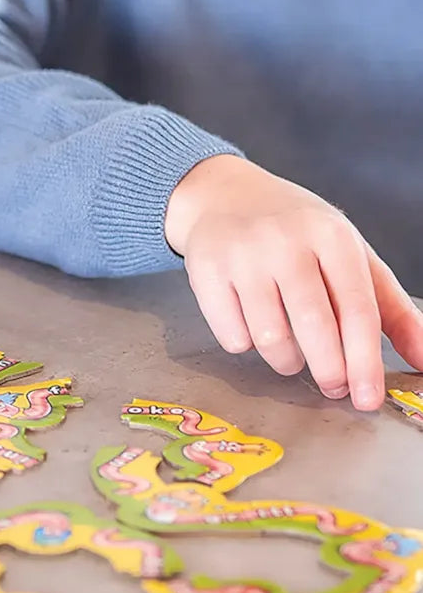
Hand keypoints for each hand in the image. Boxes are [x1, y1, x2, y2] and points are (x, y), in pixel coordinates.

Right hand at [164, 155, 422, 410]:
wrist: (224, 195)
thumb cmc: (297, 232)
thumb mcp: (349, 253)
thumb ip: (390, 307)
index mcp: (331, 235)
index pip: (357, 310)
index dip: (365, 362)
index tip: (368, 397)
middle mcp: (284, 242)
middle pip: (314, 327)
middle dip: (329, 371)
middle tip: (333, 387)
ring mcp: (240, 256)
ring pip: (270, 338)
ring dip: (286, 361)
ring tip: (292, 353)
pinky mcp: (203, 270)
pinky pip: (232, 336)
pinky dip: (246, 344)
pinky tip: (253, 325)